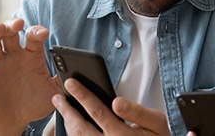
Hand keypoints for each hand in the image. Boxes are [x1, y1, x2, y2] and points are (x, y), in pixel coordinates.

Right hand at [0, 18, 61, 134]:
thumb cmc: (34, 103)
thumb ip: (64, 81)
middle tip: (18, 23)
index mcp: (32, 56)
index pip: (33, 37)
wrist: (15, 121)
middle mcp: (15, 57)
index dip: (37, 32)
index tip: (43, 33)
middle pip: (10, 34)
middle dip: (13, 24)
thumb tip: (77, 73)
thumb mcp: (54, 92)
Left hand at [52, 78, 170, 134]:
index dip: (83, 96)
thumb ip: (138, 111)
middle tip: (58, 95)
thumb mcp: (156, 122)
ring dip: (67, 122)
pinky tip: (72, 123)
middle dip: (67, 109)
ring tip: (61, 106)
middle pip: (80, 127)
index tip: (71, 83)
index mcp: (123, 135)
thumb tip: (117, 102)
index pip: (98, 112)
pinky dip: (74, 133)